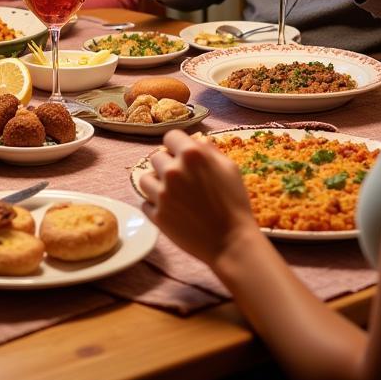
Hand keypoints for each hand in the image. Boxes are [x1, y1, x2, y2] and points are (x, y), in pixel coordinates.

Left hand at [139, 130, 257, 267]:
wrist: (232, 242)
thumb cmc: (235, 204)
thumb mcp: (229, 168)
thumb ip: (209, 150)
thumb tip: (196, 140)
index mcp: (192, 155)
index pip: (170, 136)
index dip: (176, 145)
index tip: (181, 155)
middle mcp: (173, 171)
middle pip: (156, 157)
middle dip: (167, 164)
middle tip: (181, 177)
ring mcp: (163, 194)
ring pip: (145, 179)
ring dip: (156, 183)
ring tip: (171, 192)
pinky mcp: (157, 216)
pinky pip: (145, 202)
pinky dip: (155, 205)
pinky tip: (170, 209)